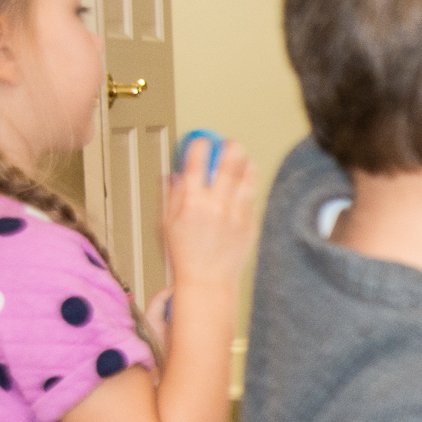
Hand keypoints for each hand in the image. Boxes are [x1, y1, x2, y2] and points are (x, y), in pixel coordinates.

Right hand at [161, 136, 257, 297]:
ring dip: (246, 163)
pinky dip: (250, 185)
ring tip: (244, 158)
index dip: (200, 145)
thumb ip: (172, 195)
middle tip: (230, 144)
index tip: (202, 141)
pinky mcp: (250, 222)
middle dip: (230, 147)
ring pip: (248, 177)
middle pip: (229, 164)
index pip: (196, 162)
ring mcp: (236, 213)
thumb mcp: (168, 222)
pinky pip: (253, 196)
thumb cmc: (186, 255)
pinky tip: (247, 182)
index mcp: (192, 202)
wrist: (208, 280)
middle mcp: (216, 205)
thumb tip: (175, 174)